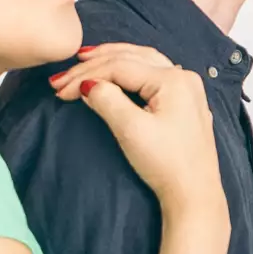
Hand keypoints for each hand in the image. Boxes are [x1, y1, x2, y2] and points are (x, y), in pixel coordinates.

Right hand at [50, 44, 224, 220]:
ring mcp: (187, 90)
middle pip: (131, 58)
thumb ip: (107, 101)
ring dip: (112, 61)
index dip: (85, 75)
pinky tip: (116, 72)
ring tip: (85, 59)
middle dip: (95, 64)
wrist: (194, 195)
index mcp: (173, 80)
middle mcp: (183, 77)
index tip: (58, 89)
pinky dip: (129, 70)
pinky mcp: (184, 103)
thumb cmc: (166, 164)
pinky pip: (152, 75)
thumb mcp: (131, 130)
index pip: (120, 67)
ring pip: (143, 62)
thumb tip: (87, 85)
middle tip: (63, 74)